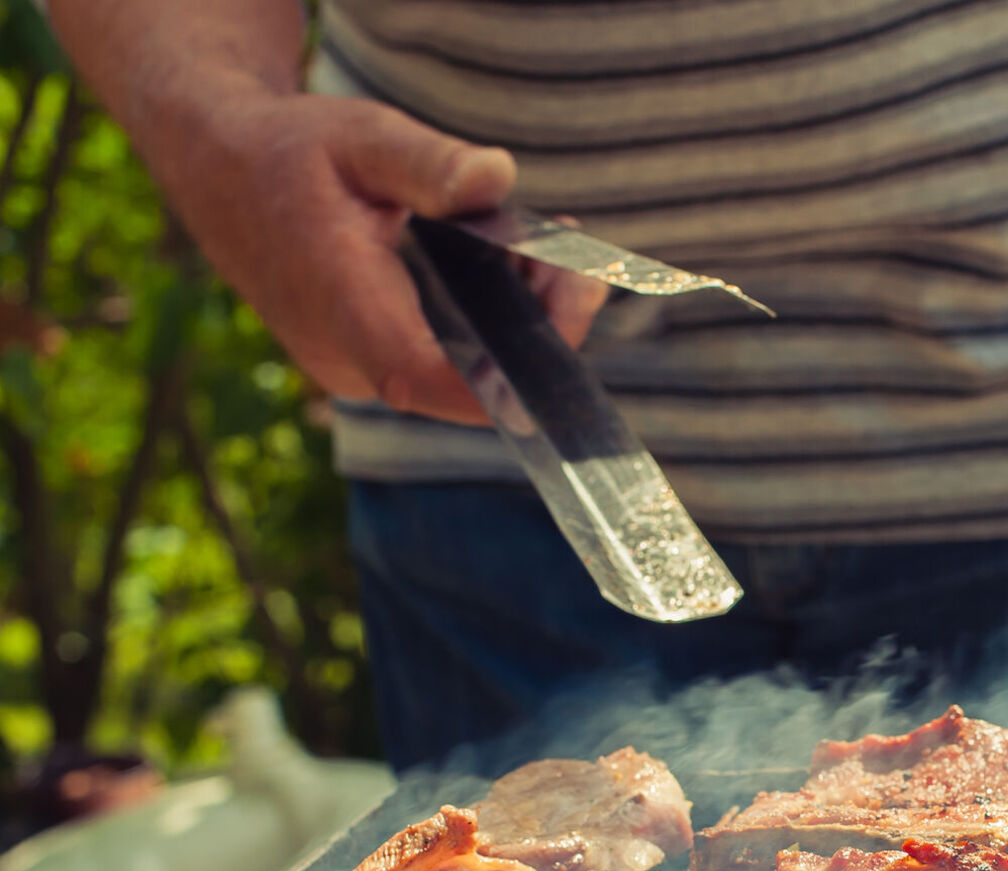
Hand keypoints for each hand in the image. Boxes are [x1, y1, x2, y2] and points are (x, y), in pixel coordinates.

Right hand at [159, 88, 607, 424]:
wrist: (223, 175)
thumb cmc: (292, 153)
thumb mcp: (363, 137)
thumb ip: (429, 164)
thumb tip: (495, 179)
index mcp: (340, 303)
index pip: (426, 377)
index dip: (503, 378)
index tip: (563, 319)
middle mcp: (346, 358)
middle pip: (468, 380)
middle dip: (536, 327)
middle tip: (566, 255)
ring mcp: (355, 372)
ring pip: (463, 375)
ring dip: (517, 323)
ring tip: (535, 250)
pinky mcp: (367, 367)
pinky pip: (444, 363)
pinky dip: (486, 324)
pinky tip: (504, 268)